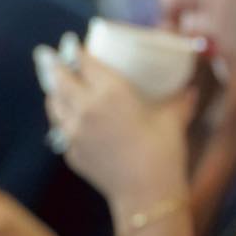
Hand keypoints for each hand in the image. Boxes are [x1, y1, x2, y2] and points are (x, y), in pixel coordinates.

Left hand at [44, 45, 194, 200]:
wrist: (147, 194)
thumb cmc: (164, 151)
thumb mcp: (174, 118)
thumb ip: (180, 100)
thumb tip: (190, 90)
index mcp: (111, 91)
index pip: (84, 62)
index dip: (75, 49)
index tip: (71, 42)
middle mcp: (86, 107)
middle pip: (59, 79)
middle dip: (50, 63)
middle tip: (45, 54)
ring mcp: (75, 132)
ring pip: (54, 104)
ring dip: (52, 91)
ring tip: (52, 84)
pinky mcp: (72, 153)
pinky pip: (60, 129)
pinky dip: (59, 118)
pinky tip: (64, 118)